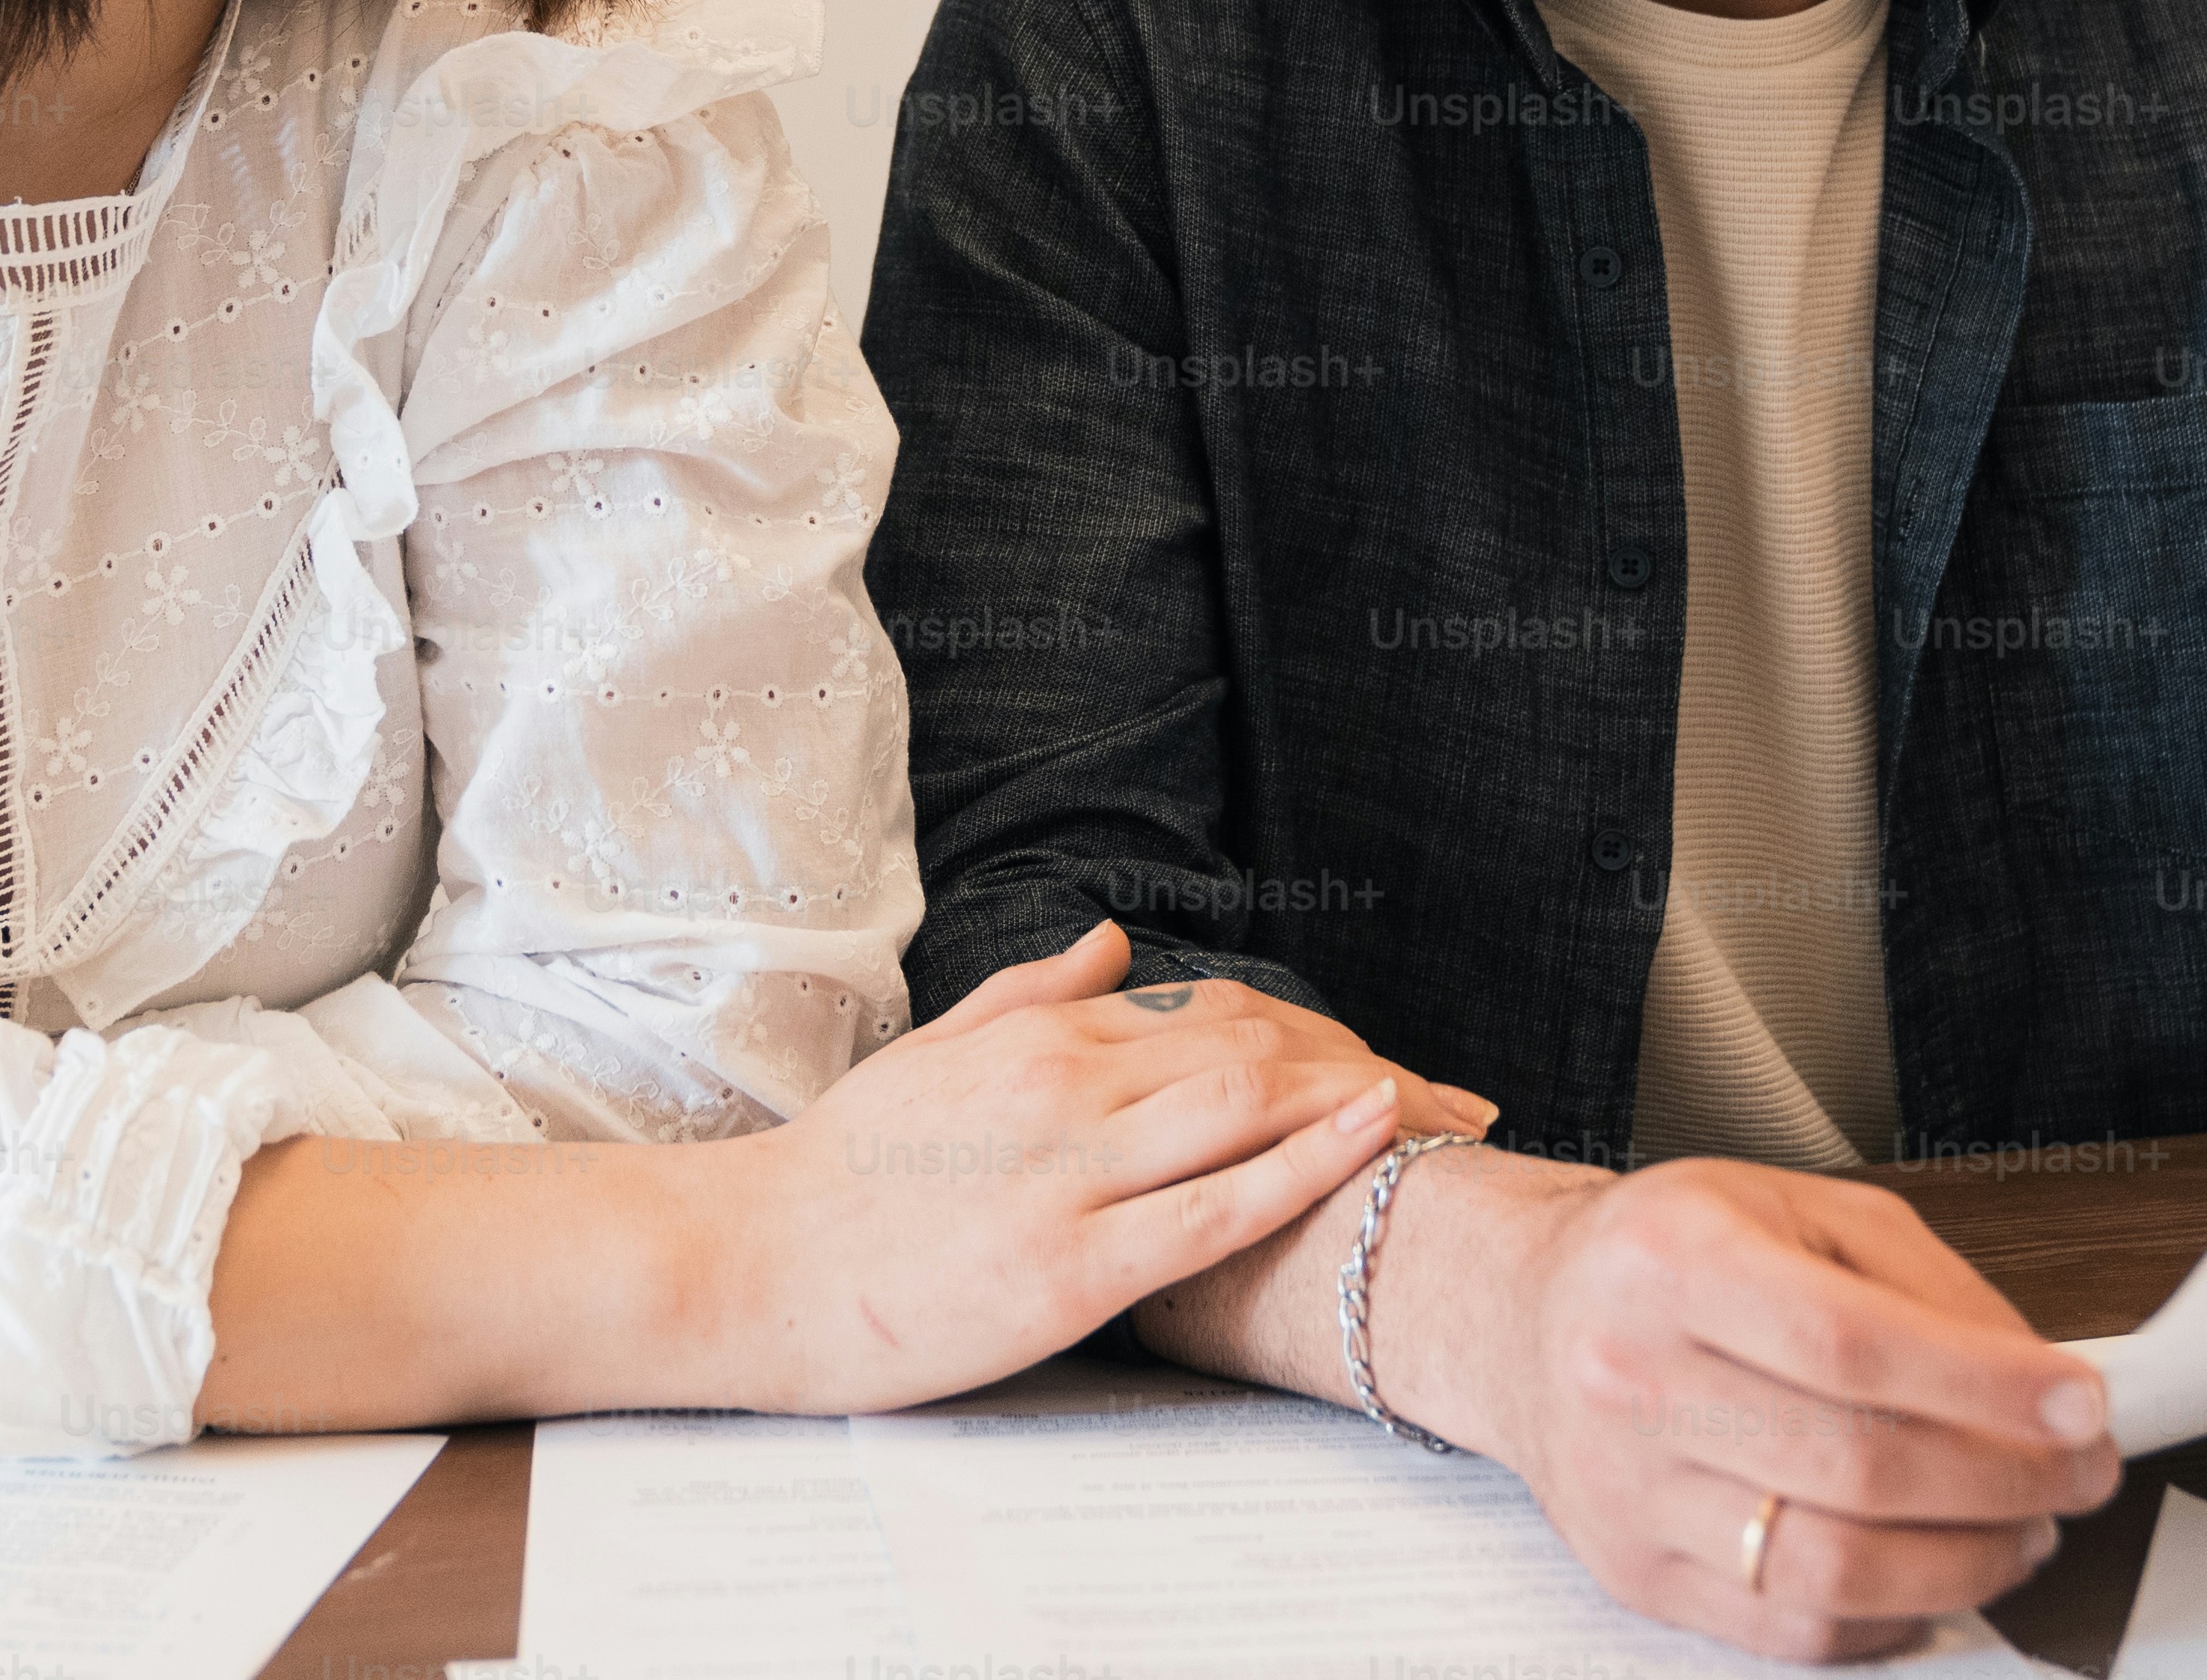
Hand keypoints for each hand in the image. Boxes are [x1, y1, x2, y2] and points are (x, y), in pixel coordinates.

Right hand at [716, 922, 1414, 1415]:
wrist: (747, 1263)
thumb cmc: (839, 1174)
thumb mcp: (937, 1056)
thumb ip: (1035, 996)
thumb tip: (1117, 940)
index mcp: (1043, 1042)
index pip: (1216, 1021)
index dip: (1320, 1043)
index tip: (1394, 1068)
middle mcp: (1069, 1089)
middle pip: (1259, 1058)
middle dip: (1371, 1077)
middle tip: (1459, 1104)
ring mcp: (1071, 1174)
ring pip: (1247, 1112)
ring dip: (1361, 1110)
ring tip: (1448, 1120)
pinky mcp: (1069, 1265)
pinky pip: (1210, 1211)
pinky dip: (1301, 1171)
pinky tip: (1367, 1146)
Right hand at [1445, 1157, 2121, 1658]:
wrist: (1526, 1316)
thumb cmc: (1669, 1257)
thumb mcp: (1797, 1209)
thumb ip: (1924, 1283)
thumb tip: (2035, 1379)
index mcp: (1673, 1256)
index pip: (1852, 1341)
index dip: (1988, 1385)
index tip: (2080, 1405)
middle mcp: (1631, 1371)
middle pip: (1857, 1464)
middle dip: (2009, 1481)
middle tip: (2078, 1474)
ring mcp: (1625, 1486)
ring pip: (1831, 1564)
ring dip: (1966, 1561)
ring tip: (2020, 1529)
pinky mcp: (1634, 1571)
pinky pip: (1791, 1626)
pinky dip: (1893, 1612)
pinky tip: (1933, 1570)